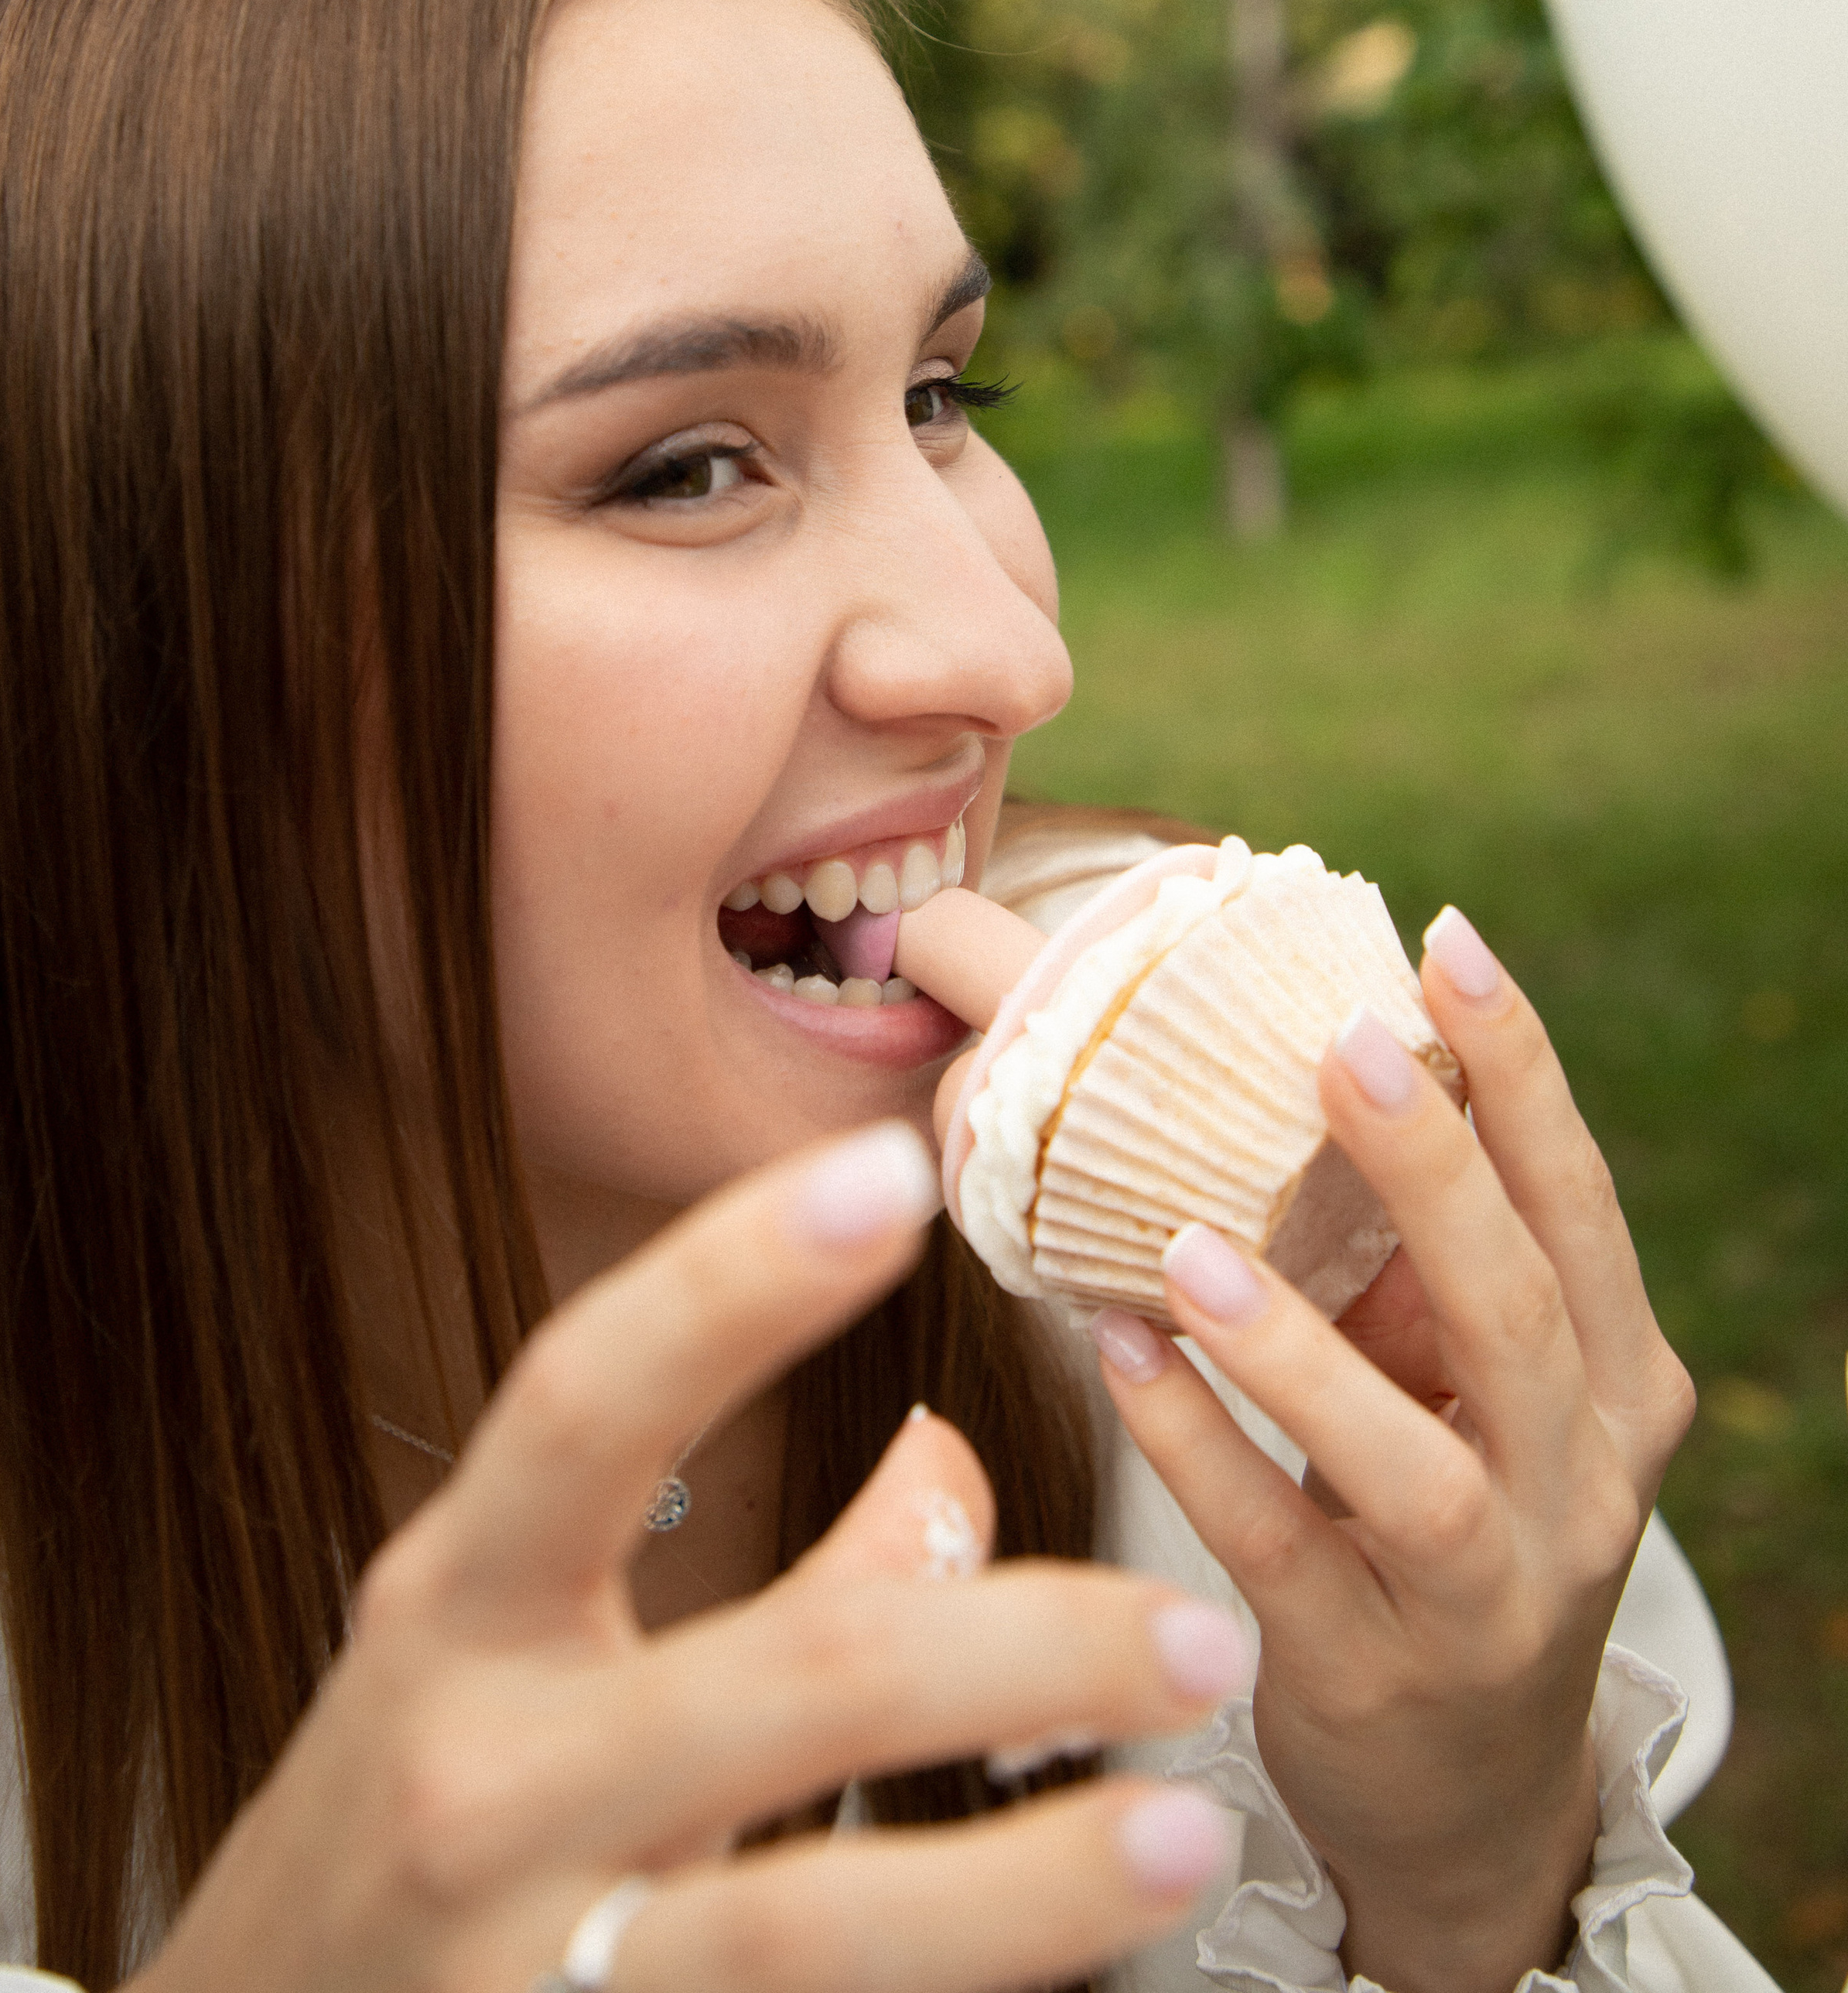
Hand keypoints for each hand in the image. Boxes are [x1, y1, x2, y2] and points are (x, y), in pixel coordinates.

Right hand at [136, 1122, 1241, 1992]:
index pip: (583, 1406)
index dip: (733, 1281)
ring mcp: (525, 1966)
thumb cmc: (414, 1818)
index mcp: (452, 1610)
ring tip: (1190, 1829)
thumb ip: (753, 1570)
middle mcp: (475, 1776)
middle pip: (787, 1682)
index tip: (893, 1176)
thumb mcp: (524, 1660)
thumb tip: (954, 1468)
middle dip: (1022, 1646)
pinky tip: (1083, 1986)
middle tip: (1196, 1624)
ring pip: (812, 1926)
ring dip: (1028, 1882)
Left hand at [1087, 911, 1695, 1992]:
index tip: (1451, 942)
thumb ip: (1412, 1261)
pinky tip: (1120, 1360)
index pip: (1580, 1205)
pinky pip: (1285, 1556)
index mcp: (1619, 1384)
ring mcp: (1492, 1598)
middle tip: (1345, 1042)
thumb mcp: (1468, 1391)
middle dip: (1439, 1175)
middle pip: (1523, 1315)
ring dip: (1300, 1352)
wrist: (1469, 1798)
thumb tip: (1284, 1051)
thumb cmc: (1448, 1526)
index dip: (1524, 1074)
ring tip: (1189, 1245)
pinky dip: (1203, 1454)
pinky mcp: (1379, 1677)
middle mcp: (1583, 1486)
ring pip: (1417, 1470)